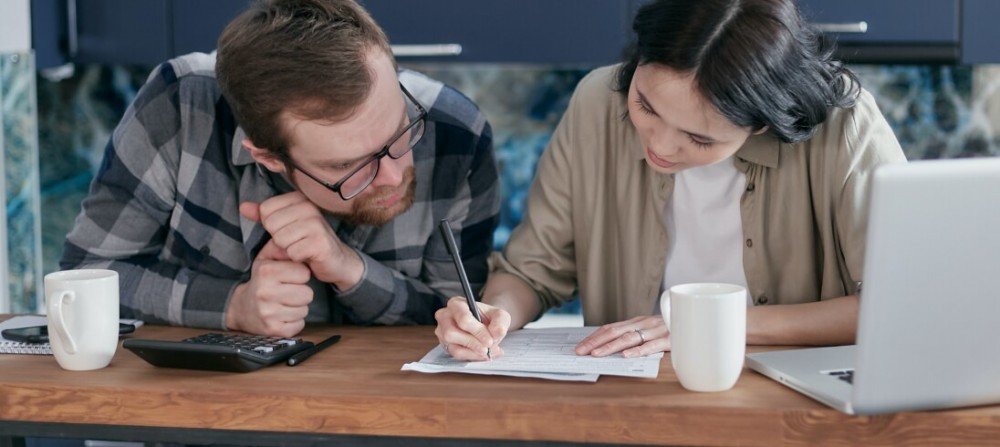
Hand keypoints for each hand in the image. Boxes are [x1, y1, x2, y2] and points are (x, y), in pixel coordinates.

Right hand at [225, 239, 312, 336]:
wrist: (242, 308)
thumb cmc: (261, 280)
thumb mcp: (267, 258)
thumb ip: (282, 246)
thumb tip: (300, 240)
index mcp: (266, 272)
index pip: (304, 273)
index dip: (300, 275)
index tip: (289, 276)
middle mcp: (265, 292)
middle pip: (307, 294)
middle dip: (301, 292)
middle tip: (287, 291)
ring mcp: (269, 313)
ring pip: (304, 310)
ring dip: (298, 307)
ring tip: (283, 303)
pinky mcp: (273, 330)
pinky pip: (299, 325)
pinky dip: (294, 321)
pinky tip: (282, 315)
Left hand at [240, 192, 362, 288]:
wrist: (335, 261)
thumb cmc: (307, 242)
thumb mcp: (283, 225)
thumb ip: (263, 215)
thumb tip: (242, 207)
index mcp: (299, 198)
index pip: (265, 210)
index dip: (272, 226)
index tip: (289, 231)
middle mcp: (309, 207)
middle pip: (271, 224)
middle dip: (279, 239)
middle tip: (295, 242)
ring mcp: (317, 224)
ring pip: (280, 239)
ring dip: (287, 250)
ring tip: (301, 249)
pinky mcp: (320, 242)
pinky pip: (292, 252)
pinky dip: (297, 259)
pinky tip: (307, 257)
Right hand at [434, 296, 509, 360]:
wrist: (486, 324)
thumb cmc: (489, 317)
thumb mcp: (499, 315)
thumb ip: (500, 322)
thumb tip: (497, 333)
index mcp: (456, 304)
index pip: (462, 319)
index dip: (477, 331)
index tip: (490, 340)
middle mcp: (445, 317)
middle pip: (452, 333)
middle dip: (473, 343)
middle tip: (489, 347)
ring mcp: (442, 332)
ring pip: (454, 347)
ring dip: (473, 352)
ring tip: (488, 352)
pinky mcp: (445, 345)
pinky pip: (456, 355)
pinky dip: (472, 356)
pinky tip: (483, 355)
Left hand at [575, 316, 670, 357]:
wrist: (698, 323)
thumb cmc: (672, 330)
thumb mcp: (650, 331)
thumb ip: (634, 337)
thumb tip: (610, 349)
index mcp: (637, 322)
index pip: (610, 328)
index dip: (594, 337)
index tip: (579, 347)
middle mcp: (644, 323)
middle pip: (615, 332)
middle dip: (596, 342)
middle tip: (581, 352)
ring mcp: (657, 330)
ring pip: (630, 337)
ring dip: (611, 346)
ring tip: (597, 354)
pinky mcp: (670, 339)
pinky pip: (652, 345)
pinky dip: (638, 350)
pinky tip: (626, 356)